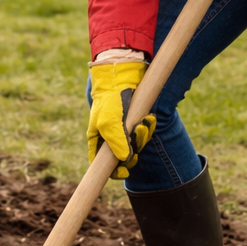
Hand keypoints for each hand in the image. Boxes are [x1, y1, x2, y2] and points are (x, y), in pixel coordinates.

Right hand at [87, 61, 156, 178]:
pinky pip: (145, 130)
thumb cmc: (110, 100)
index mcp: (97, 137)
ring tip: (143, 123)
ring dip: (143, 136)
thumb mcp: (109, 125)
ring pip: (137, 143)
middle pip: (124, 155)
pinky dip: (149, 126)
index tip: (125, 172)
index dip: (114, 170)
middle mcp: (111, 134)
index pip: (102, 163)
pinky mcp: (137, 117)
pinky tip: (149, 118)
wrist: (122, 73)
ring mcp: (125, 126)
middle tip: (137, 142)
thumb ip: (116, 145)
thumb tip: (126, 160)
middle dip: (133, 151)